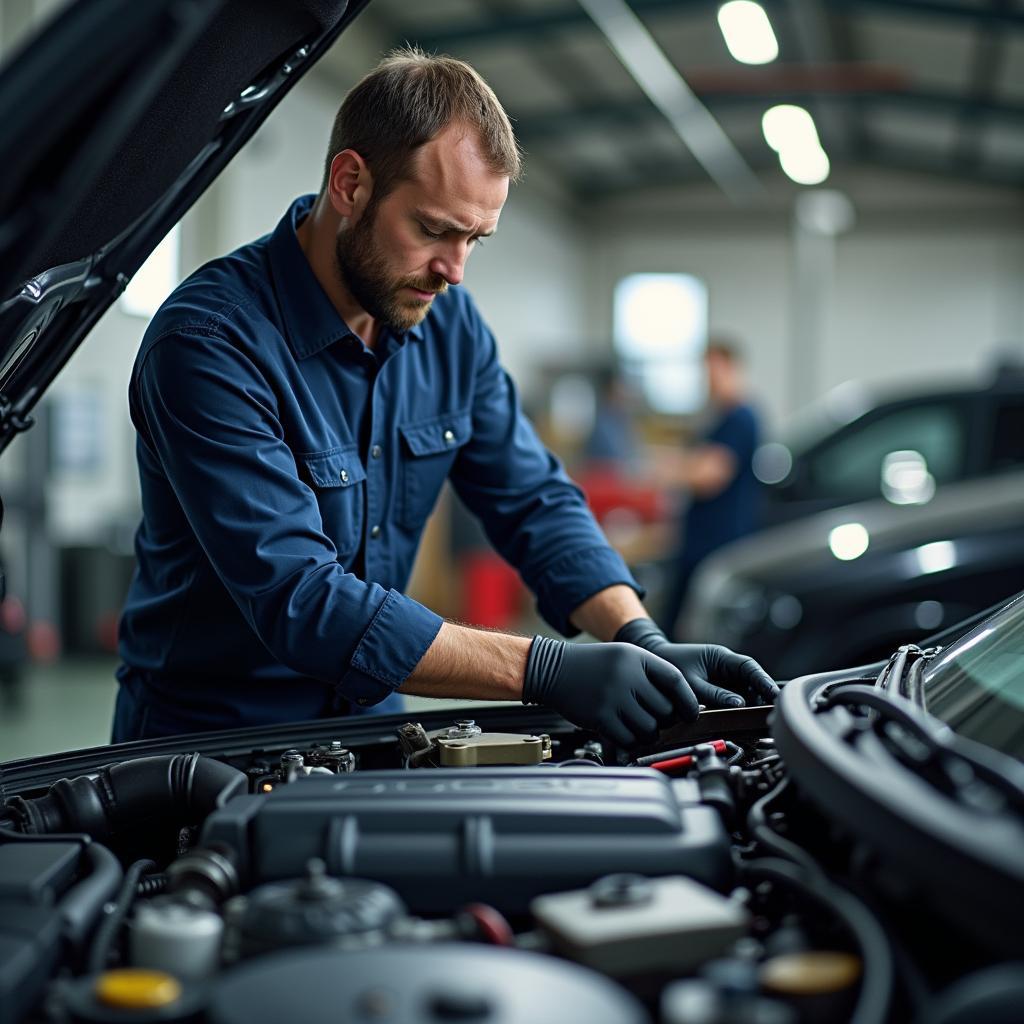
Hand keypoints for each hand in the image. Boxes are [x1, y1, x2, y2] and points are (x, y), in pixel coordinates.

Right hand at [522, 636, 698, 747]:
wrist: (553, 669)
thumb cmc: (593, 666)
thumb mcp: (624, 657)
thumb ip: (651, 675)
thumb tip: (682, 705)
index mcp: (636, 657)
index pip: (676, 681)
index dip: (688, 701)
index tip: (691, 713)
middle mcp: (625, 676)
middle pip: (665, 709)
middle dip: (666, 720)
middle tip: (658, 720)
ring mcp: (612, 697)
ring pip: (650, 728)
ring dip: (650, 733)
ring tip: (641, 727)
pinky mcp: (599, 717)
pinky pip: (629, 739)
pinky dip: (632, 741)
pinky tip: (626, 733)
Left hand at [614, 618, 777, 708]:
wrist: (651, 664)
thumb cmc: (669, 666)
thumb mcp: (691, 682)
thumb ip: (714, 694)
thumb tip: (739, 704)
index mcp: (720, 657)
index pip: (749, 667)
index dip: (764, 681)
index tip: (775, 694)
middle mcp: (725, 667)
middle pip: (751, 682)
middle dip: (761, 697)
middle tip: (769, 714)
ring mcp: (722, 679)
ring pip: (744, 693)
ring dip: (750, 706)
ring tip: (757, 721)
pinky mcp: (717, 691)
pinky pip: (733, 700)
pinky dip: (737, 710)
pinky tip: (741, 721)